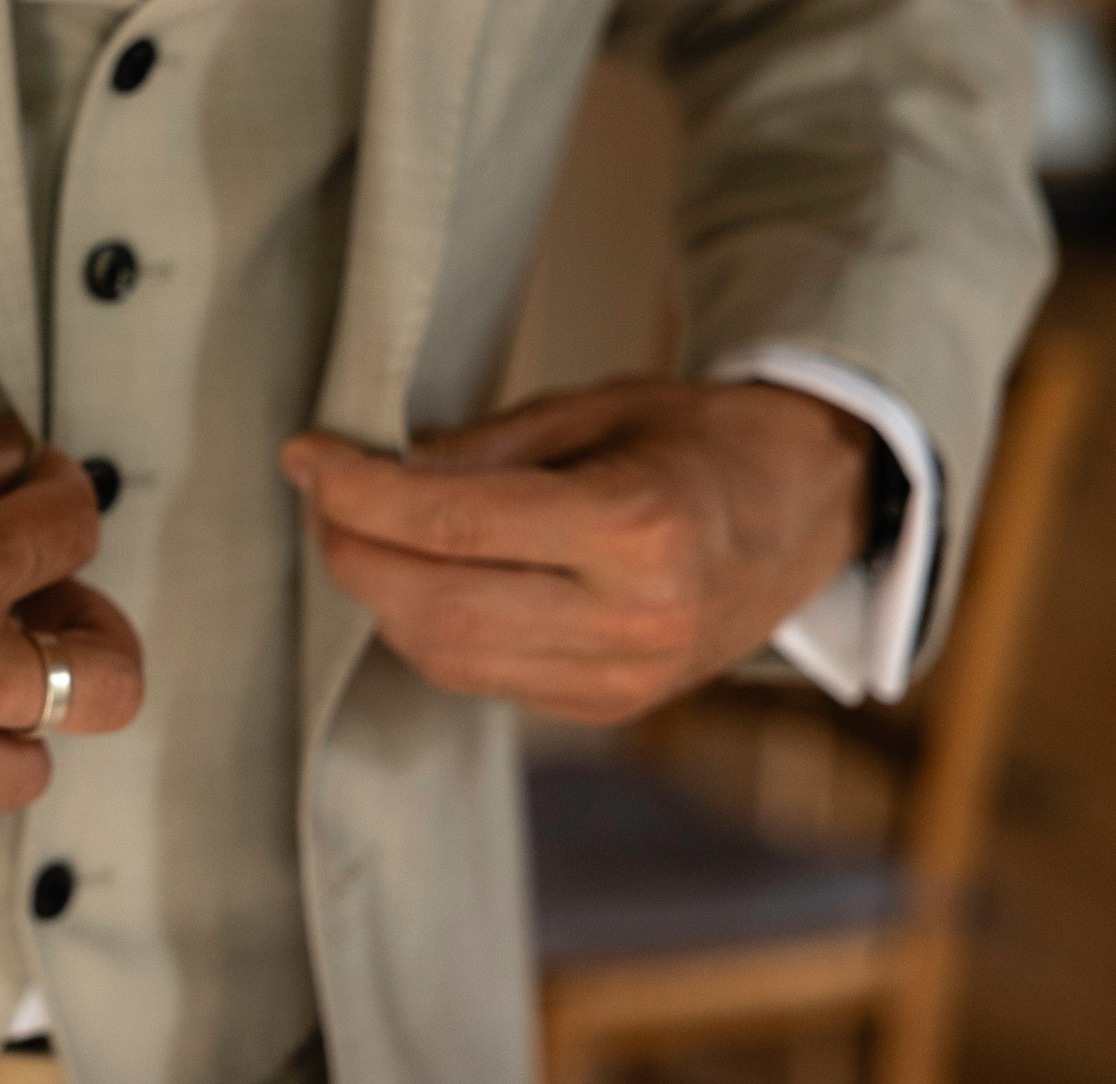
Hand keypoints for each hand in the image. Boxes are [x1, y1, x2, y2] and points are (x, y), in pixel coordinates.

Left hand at [282, 378, 871, 723]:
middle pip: (434, 606)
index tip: (305, 456)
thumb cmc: (701, 438)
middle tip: (320, 494)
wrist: (810, 509)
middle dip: (351, 550)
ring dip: (380, 596)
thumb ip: (479, 449)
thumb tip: (369, 472)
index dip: (356, 491)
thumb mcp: (592, 407)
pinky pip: (483, 678)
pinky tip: (419, 576)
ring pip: (446, 656)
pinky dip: (431, 629)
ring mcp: (623, 679)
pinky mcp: (610, 708)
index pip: (451, 524)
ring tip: (359, 530)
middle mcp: (632, 620)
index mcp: (636, 528)